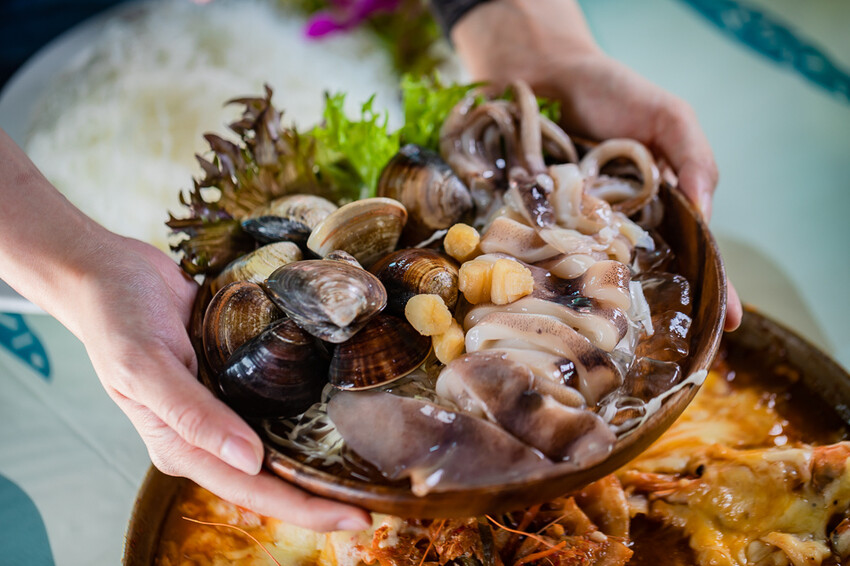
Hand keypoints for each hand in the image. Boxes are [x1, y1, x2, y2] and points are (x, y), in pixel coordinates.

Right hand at [75, 235, 371, 530]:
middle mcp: (206, 434)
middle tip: (379, 502)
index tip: (356, 518)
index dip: (304, 508)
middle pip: (273, 477)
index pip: (252, 490)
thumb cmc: (117, 319)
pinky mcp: (235, 376)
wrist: (110, 270)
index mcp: (181, 444)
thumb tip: (249, 461)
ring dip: (319, 461)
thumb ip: (191, 415)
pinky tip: (340, 418)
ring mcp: (222, 406)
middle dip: (321, 495)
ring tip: (370, 469)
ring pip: (278, 446)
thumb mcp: (144, 366)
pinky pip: (275, 404)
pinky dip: (307, 416)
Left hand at [452, 0, 741, 329]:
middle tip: (674, 351)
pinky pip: (556, 254)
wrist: (549, 76)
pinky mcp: (546, 222)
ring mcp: (585, 227)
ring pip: (603, 273)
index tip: (727, 325)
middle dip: (665, 312)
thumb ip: (696, 158)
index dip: (714, 287)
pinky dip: (561, 277)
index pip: (697, 252)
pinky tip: (564, 306)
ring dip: (610, 305)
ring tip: (620, 343)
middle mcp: (627, 224)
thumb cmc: (615, 93)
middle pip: (651, 274)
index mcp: (665, 205)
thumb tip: (705, 211)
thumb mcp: (668, 116)